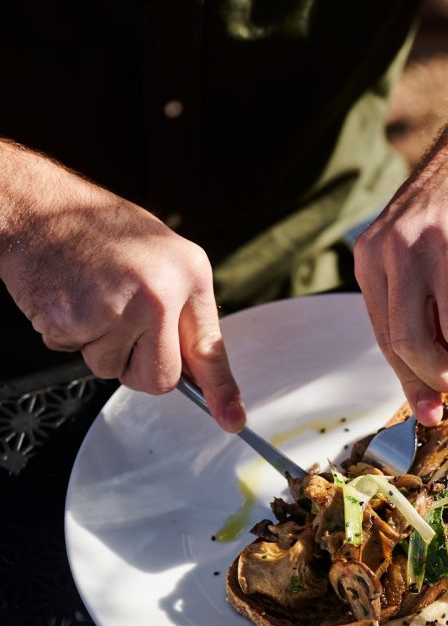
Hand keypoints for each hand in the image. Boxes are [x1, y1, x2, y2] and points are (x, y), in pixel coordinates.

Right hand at [0, 143, 244, 431]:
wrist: (37, 205)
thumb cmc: (94, 230)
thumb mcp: (158, 257)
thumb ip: (179, 311)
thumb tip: (194, 370)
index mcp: (189, 272)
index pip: (209, 347)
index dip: (221, 390)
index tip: (233, 420)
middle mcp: (161, 291)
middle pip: (160, 378)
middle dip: (136, 366)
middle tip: (117, 324)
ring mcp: (120, 307)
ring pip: (113, 370)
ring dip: (96, 346)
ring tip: (89, 297)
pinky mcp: (78, 318)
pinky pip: (74, 354)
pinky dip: (66, 333)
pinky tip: (67, 295)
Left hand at [354, 96, 447, 426]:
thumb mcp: (418, 263)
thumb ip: (422, 322)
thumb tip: (431, 402)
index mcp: (373, 258)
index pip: (387, 340)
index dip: (413, 382)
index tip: (434, 411)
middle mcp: (400, 246)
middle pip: (414, 343)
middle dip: (446, 375)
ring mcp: (443, 237)